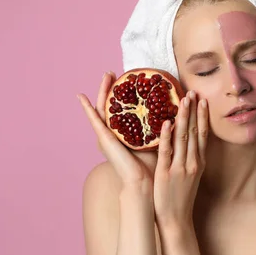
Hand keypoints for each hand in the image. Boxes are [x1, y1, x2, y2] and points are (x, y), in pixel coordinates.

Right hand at [77, 71, 157, 193]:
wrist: (143, 182)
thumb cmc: (151, 165)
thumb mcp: (156, 138)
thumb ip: (160, 125)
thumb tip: (174, 109)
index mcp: (124, 133)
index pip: (123, 108)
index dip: (123, 93)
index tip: (128, 78)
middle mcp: (113, 133)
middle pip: (111, 105)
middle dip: (111, 87)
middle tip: (112, 72)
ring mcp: (107, 136)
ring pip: (102, 108)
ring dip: (102, 91)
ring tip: (104, 76)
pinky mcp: (104, 139)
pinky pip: (94, 120)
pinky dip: (87, 109)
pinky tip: (81, 97)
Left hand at [153, 90, 207, 229]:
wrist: (176, 220)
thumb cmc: (180, 197)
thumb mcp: (191, 176)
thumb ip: (189, 158)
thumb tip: (184, 141)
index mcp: (198, 162)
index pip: (202, 134)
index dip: (202, 116)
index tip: (202, 100)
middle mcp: (192, 162)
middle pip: (194, 132)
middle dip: (195, 111)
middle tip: (194, 92)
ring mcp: (180, 167)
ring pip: (183, 138)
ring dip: (183, 117)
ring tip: (184, 100)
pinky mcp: (166, 173)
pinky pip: (166, 151)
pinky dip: (167, 136)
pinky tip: (166, 122)